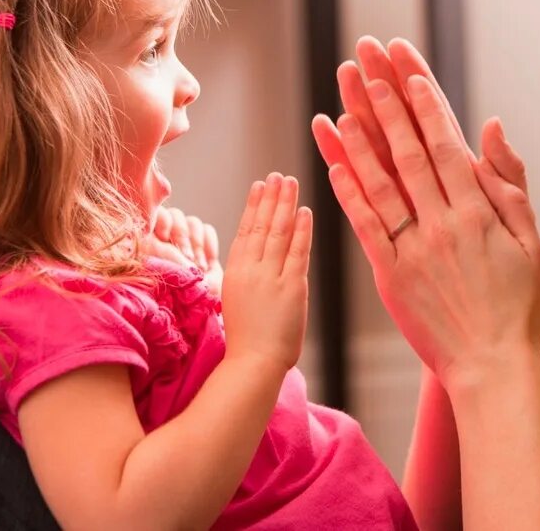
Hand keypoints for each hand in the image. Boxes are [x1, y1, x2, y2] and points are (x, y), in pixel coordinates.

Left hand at [144, 207, 224, 296]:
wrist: (201, 309)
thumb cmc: (175, 293)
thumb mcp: (161, 265)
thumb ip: (157, 243)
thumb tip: (152, 223)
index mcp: (150, 241)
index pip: (156, 214)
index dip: (163, 221)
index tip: (165, 237)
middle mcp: (168, 239)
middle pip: (176, 215)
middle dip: (182, 236)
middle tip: (186, 257)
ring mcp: (187, 241)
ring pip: (193, 222)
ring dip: (197, 243)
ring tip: (198, 266)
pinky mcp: (205, 246)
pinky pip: (208, 229)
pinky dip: (209, 244)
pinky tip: (208, 263)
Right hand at [220, 174, 312, 372]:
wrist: (253, 364)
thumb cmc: (246, 340)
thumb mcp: (236, 301)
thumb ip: (246, 278)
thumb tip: (254, 259)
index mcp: (234, 273)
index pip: (245, 231)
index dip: (253, 206)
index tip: (259, 185)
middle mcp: (250, 270)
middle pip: (261, 225)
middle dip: (271, 197)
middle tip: (278, 175)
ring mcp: (270, 277)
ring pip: (278, 232)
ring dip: (285, 204)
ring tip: (290, 182)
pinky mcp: (291, 287)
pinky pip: (297, 252)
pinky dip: (301, 230)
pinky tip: (304, 212)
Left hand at [317, 62, 539, 391]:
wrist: (493, 367)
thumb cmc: (519, 303)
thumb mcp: (531, 240)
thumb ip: (510, 182)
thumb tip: (489, 125)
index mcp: (479, 213)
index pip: (446, 145)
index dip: (424, 106)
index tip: (407, 72)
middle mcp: (443, 225)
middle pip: (408, 153)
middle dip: (385, 106)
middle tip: (366, 67)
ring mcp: (413, 250)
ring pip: (380, 184)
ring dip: (358, 140)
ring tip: (341, 103)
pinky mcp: (390, 276)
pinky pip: (365, 227)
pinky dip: (348, 192)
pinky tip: (333, 163)